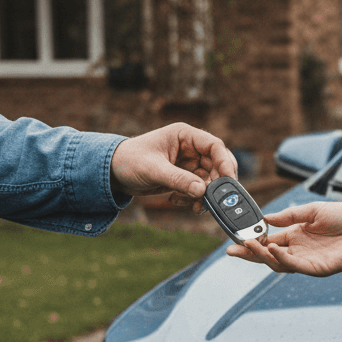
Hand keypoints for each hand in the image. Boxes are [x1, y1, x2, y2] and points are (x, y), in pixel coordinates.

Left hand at [110, 123, 236, 213]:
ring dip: (203, 195)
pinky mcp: (183, 178)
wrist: (113, 172)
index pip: (214, 146)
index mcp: (184, 135)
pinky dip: (192, 198)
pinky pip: (197, 190)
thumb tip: (202, 191)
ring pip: (208, 181)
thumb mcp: (153, 170)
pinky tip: (176, 200)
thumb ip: (178, 180)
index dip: (225, 162)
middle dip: (215, 184)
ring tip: (192, 205)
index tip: (228, 181)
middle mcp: (189, 148)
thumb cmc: (129, 161)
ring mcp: (187, 164)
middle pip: (216, 165)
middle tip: (212, 200)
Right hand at [226, 202, 341, 275]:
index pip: (268, 239)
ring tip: (249, 246)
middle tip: (231, 250)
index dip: (252, 239)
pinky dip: (280, 258)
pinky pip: (294, 266)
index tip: (237, 236)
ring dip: (261, 255)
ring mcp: (307, 261)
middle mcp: (299, 249)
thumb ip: (289, 216)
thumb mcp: (313, 210)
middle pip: (267, 255)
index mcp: (296, 235)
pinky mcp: (317, 269)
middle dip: (248, 253)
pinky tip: (271, 248)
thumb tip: (266, 218)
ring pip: (277, 263)